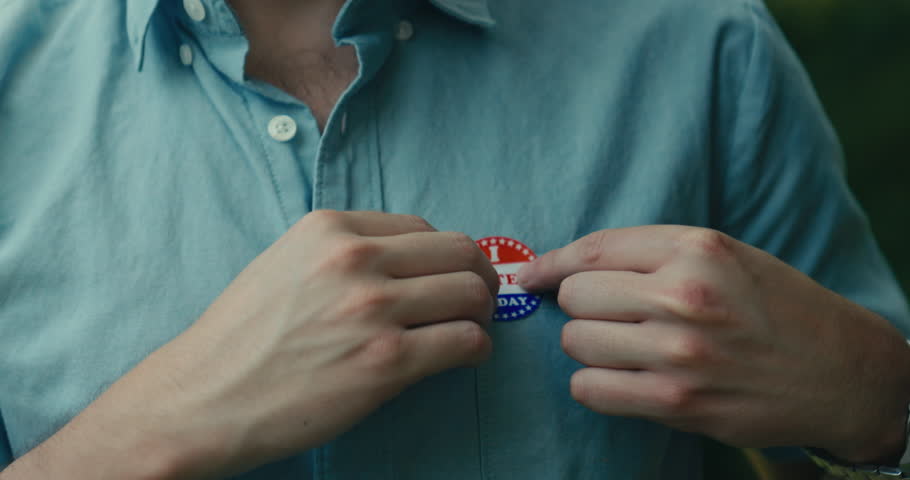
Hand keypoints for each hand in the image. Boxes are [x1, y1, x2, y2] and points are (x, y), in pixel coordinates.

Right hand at [5, 211, 497, 479]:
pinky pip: (465, 341)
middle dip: (476, 276)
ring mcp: (373, 309)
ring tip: (471, 328)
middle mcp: (355, 259)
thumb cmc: (240, 337)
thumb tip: (402, 261)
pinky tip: (464, 356)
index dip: (443, 253)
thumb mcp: (285, 264)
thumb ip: (341, 252)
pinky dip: (476, 348)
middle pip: (457, 252)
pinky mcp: (387, 361)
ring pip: (469, 293)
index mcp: (330, 229)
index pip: (421, 227)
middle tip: (476, 299)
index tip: (447, 274)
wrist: (203, 398)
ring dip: (480, 312)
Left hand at [518, 226, 909, 461]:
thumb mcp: (725, 255)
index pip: (593, 250)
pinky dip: (594, 385)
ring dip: (589, 347)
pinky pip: (590, 389)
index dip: (552, 264)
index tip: (532, 276)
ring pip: (576, 342)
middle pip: (577, 296)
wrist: (840, 372)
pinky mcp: (677, 402)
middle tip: (610, 315)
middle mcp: (686, 295)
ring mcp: (680, 352)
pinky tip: (620, 379)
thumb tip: (564, 266)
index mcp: (697, 248)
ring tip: (623, 347)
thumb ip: (652, 253)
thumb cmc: (776, 307)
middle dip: (582, 306)